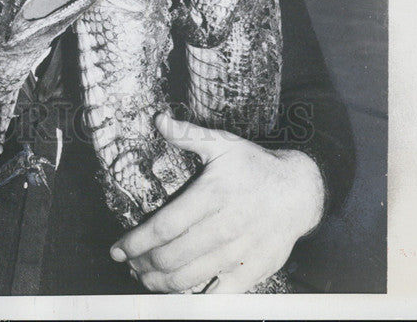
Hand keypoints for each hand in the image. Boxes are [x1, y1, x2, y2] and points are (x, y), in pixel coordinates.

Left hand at [110, 112, 324, 292]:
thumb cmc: (255, 166)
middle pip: (171, 257)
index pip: (164, 226)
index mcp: (212, 194)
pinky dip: (191, 296)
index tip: (117, 248)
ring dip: (159, 283)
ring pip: (188, 279)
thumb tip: (158, 120)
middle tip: (129, 263)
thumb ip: (188, 134)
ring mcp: (238, 253)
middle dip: (142, 264)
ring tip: (145, 277)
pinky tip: (176, 289)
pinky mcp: (251, 272)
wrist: (299, 191)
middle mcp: (224, 226)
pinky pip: (215, 295)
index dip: (136, 241)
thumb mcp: (222, 143)